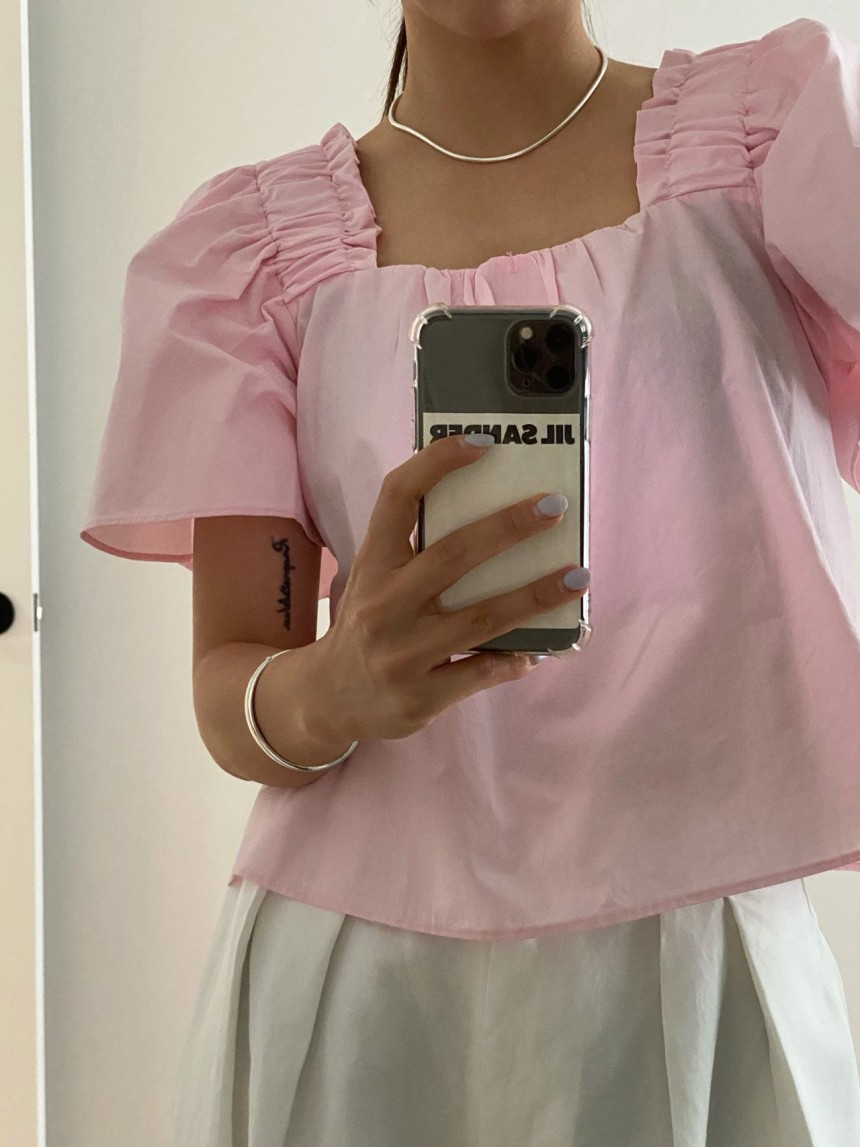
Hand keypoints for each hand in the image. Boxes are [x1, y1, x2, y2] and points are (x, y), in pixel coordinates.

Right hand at [309, 432, 588, 741]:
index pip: (398, 498)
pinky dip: (512, 661)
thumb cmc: (367, 624)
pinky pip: (478, 674)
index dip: (438, 464)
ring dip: (533, 596)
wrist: (328, 699)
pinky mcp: (419, 697)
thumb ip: (416, 550)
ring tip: (577, 577)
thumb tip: (494, 513)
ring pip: (479, 620)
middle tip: (555, 508)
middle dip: (509, 528)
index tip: (484, 444)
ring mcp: (401, 653)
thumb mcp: (374, 580)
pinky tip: (539, 650)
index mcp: (373, 564)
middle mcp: (383, 605)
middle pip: (452, 555)